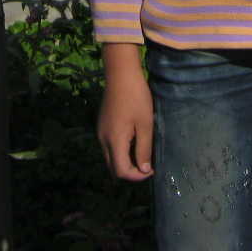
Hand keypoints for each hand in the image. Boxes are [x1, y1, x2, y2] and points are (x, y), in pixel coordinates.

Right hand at [97, 44, 153, 180]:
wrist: (121, 74)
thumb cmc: (136, 97)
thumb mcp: (145, 124)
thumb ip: (143, 149)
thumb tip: (143, 170)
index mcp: (114, 141)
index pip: (121, 171)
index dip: (137, 176)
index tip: (151, 169)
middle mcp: (103, 140)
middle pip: (113, 168)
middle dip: (129, 172)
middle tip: (146, 164)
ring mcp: (100, 132)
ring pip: (110, 158)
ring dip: (124, 162)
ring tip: (141, 153)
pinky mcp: (101, 125)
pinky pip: (108, 147)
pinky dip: (120, 151)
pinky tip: (132, 141)